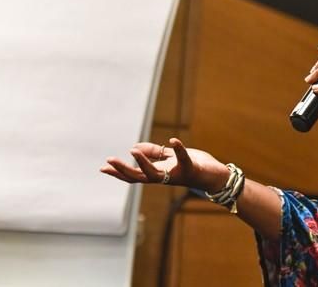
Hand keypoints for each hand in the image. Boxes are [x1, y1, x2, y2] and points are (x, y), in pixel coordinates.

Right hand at [100, 138, 229, 192]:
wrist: (215, 176)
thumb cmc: (193, 166)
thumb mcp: (170, 157)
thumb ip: (154, 153)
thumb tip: (134, 148)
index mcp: (158, 173)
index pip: (134, 175)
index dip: (118, 172)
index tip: (102, 167)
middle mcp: (164, 177)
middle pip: (138, 177)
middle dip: (123, 170)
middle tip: (108, 162)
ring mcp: (176, 175)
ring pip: (155, 174)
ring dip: (143, 162)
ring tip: (132, 151)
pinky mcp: (190, 169)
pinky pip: (183, 159)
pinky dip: (179, 150)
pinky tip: (173, 140)